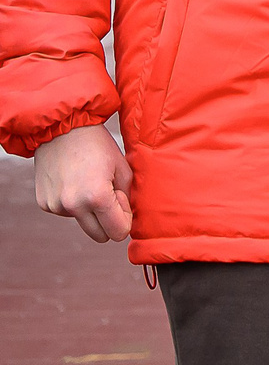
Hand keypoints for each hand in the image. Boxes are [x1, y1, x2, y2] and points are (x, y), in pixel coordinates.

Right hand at [33, 124, 133, 243]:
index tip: (122, 200)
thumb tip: (124, 219)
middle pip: (100, 236)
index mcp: (97, 197)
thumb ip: (127, 197)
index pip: (118, 232)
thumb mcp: (123, 168)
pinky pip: (66, 212)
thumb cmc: (98, 146)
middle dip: (109, 222)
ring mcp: (56, 206)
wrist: (63, 129)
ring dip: (90, 210)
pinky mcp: (44, 204)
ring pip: (83, 223)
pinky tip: (73, 181)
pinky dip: (73, 203)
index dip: (125, 219)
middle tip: (109, 195)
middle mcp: (73, 206)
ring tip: (88, 181)